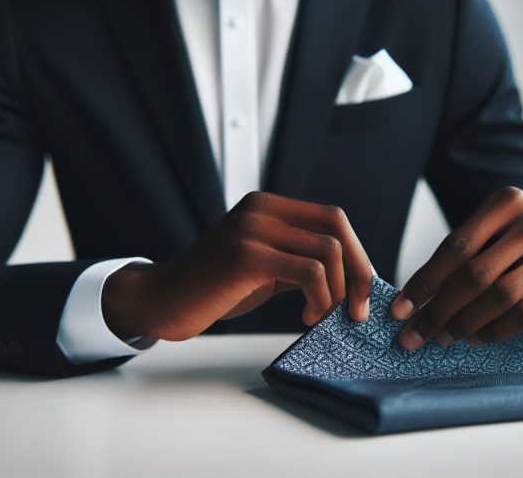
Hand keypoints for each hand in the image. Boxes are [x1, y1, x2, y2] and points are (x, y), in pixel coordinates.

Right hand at [102, 192, 373, 341]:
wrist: (161, 300)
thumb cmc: (214, 288)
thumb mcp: (264, 265)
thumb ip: (300, 260)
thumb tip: (353, 278)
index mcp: (267, 206)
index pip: (333, 217)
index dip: (356, 253)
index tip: (361, 290)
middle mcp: (261, 209)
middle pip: (336, 227)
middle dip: (359, 271)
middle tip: (360, 309)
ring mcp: (253, 229)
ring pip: (327, 251)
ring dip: (339, 291)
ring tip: (322, 316)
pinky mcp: (246, 256)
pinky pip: (308, 273)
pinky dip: (320, 299)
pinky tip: (307, 317)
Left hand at [390, 186, 522, 349]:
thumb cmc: (506, 244)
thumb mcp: (483, 236)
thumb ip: (454, 261)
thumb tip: (409, 305)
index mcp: (506, 202)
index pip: (456, 247)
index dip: (424, 282)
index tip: (399, 310)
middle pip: (476, 275)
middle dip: (439, 310)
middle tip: (414, 335)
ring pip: (500, 297)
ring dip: (464, 324)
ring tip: (442, 338)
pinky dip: (494, 331)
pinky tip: (474, 338)